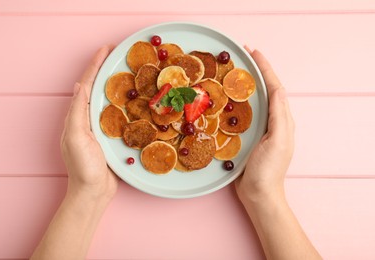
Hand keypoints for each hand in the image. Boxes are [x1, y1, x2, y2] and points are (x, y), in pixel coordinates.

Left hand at [61, 45, 117, 200]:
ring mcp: (100, 128)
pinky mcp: (112, 137)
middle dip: (107, 70)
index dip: (95, 65)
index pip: (86, 84)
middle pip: (98, 88)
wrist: (93, 192)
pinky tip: (136, 100)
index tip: (107, 49)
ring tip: (130, 72)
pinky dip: (126, 104)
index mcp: (78, 116)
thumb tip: (79, 85)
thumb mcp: (75, 137)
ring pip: (110, 100)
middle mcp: (88, 118)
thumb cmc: (83, 167)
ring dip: (118, 85)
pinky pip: (119, 115)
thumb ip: (77, 112)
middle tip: (121, 56)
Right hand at [235, 49, 294, 203]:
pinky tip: (225, 97)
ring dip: (244, 83)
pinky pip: (242, 112)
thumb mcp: (278, 142)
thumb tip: (277, 88)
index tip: (253, 51)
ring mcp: (260, 127)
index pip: (275, 86)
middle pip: (264, 89)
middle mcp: (272, 120)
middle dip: (254, 71)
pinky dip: (235, 100)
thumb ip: (279, 116)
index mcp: (282, 119)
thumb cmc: (269, 170)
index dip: (265, 67)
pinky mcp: (247, 135)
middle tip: (240, 57)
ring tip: (231, 71)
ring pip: (252, 99)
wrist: (259, 193)